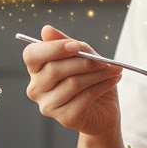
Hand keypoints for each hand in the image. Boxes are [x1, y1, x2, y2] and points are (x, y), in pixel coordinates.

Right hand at [23, 24, 121, 138]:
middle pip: (54, 69)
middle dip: (84, 62)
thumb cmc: (90, 79)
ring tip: (114, 69)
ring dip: (98, 74)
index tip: (77, 46)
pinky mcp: (65, 118)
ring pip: (72, 83)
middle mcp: (36, 89)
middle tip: (105, 60)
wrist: (104, 110)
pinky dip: (102, 86)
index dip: (53, 48)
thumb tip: (46, 29)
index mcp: (36, 69)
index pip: (32, 55)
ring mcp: (48, 106)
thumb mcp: (83, 56)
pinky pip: (85, 97)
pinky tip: (113, 80)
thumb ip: (68, 43)